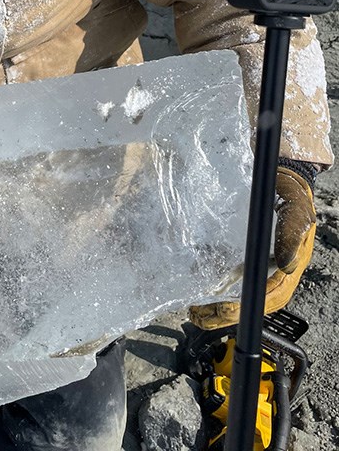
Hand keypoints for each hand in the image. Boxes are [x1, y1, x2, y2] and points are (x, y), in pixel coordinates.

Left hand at [189, 165, 315, 329]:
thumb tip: (287, 264)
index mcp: (286, 264)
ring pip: (237, 291)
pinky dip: (212, 282)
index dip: (245, 307)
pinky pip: (228, 273)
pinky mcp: (242, 251)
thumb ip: (292, 232)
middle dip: (224, 313)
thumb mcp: (296, 208)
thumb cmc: (289, 192)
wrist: (278, 173)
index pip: (266, 296)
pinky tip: (194, 283)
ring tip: (193, 310)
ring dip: (216, 303)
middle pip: (249, 300)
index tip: (222, 312)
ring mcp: (256, 261)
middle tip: (197, 316)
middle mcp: (271, 268)